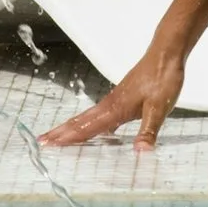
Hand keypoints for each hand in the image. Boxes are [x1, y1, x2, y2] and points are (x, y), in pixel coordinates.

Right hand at [43, 42, 187, 149]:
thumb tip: (140, 153)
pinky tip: (91, 127)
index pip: (87, 128)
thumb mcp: (160, 108)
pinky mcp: (121, 96)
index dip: (69, 138)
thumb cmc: (163, 78)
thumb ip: (148, 131)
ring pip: (87, 116)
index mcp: (115, 109)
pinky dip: (86, 121)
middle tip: (41, 142)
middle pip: (80, 121)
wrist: (166, 53)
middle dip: (61, 132)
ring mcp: (114, 99)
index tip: (49, 146)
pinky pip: (97, 113)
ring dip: (70, 127)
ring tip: (57, 135)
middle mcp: (110, 104)